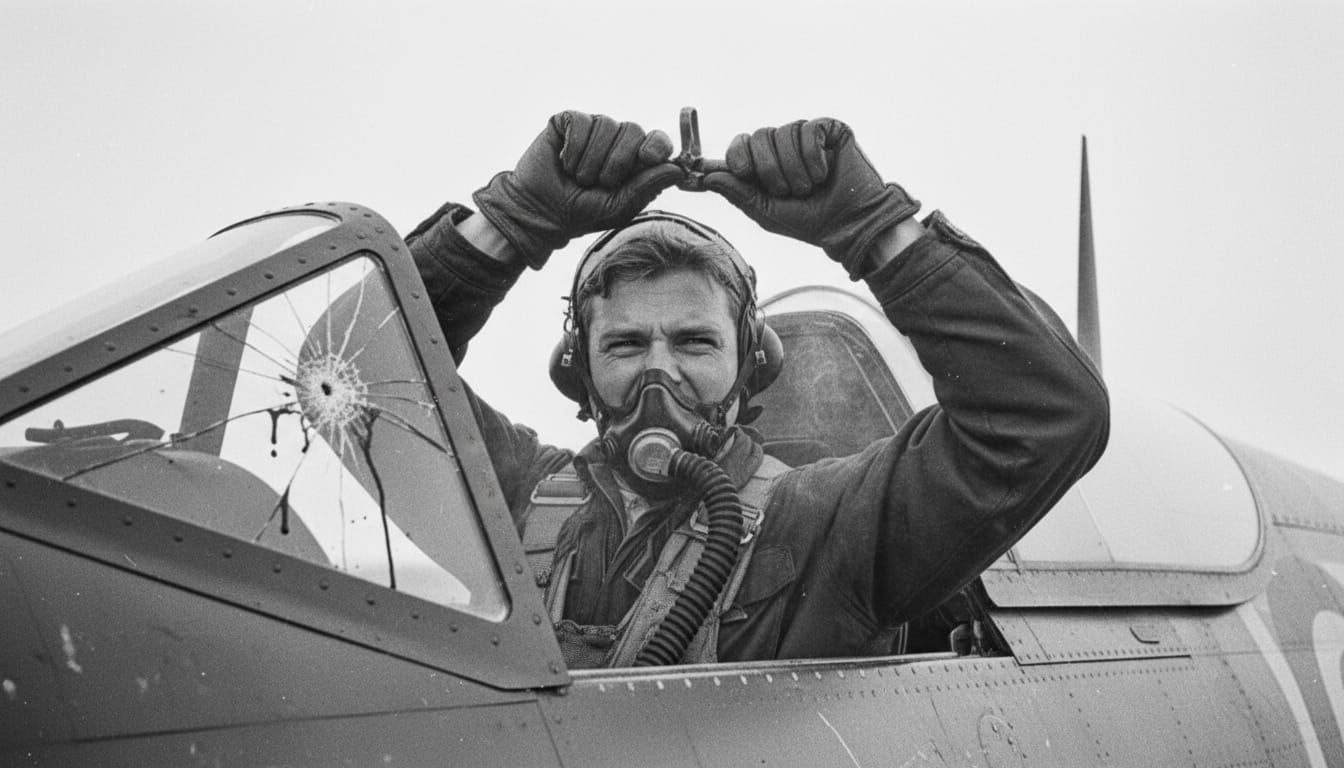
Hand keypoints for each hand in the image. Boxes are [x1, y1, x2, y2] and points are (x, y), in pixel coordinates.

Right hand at [472, 111, 683, 268]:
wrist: (542, 212)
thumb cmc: (583, 213)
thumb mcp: (619, 207)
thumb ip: (647, 186)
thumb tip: (678, 169)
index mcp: (636, 160)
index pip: (657, 140)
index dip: (656, 145)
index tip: (648, 157)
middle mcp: (618, 140)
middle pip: (634, 129)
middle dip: (618, 161)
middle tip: (600, 182)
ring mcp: (594, 129)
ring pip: (607, 125)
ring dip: (592, 160)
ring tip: (579, 177)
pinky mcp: (569, 121)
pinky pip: (582, 122)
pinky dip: (574, 148)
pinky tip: (565, 162)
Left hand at [701, 118, 920, 278]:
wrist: (849, 225)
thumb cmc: (809, 222)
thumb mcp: (765, 212)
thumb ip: (737, 193)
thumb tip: (707, 177)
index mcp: (766, 164)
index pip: (740, 145)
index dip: (736, 155)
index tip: (740, 172)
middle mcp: (784, 146)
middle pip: (758, 135)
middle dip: (768, 169)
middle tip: (787, 191)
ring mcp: (807, 136)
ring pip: (783, 133)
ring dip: (794, 170)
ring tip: (810, 187)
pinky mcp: (830, 130)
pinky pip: (808, 130)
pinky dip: (813, 157)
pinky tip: (825, 173)